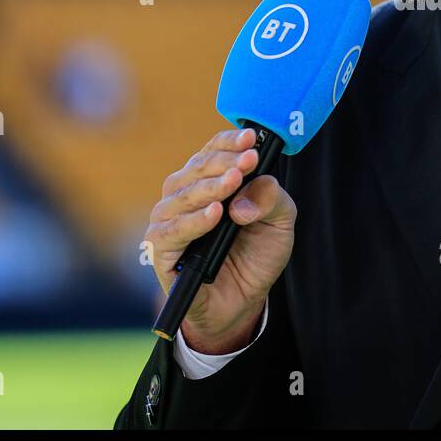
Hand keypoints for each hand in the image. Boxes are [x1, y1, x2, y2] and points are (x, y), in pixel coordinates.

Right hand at [145, 127, 295, 352]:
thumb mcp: (279, 223)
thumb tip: (244, 198)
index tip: (250, 138)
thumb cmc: (256, 255)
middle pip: (197, 169)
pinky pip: (172, 232)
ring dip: (210, 187)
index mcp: (209, 181)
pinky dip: (193, 222)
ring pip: (182, 196)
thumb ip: (271, 199)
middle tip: (248, 160)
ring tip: (233, 181)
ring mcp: (169, 221)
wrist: (243, 302)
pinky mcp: (161, 250)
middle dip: (225, 162)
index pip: (213, 152)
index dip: (229, 142)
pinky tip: (215, 214)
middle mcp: (184, 196)